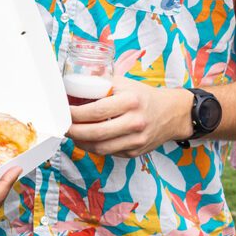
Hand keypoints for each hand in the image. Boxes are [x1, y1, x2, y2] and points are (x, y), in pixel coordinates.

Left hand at [67, 74, 192, 157]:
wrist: (172, 113)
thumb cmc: (143, 96)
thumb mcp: (124, 83)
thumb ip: (101, 83)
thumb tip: (73, 86)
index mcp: (130, 102)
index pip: (96, 111)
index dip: (75, 114)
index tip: (63, 111)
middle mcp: (135, 122)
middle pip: (96, 133)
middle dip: (74, 131)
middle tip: (63, 126)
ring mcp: (136, 140)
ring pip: (101, 148)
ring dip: (81, 142)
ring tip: (72, 134)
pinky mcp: (136, 152)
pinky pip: (109, 153)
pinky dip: (94, 147)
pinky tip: (87, 140)